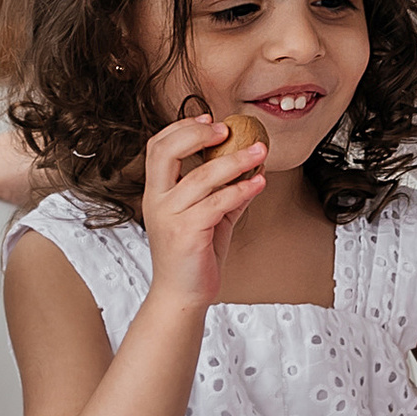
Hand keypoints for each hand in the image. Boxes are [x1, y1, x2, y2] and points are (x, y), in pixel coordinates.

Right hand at [140, 111, 268, 313]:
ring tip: (259, 152)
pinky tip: (258, 182)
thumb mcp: (209, 217)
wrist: (183, 295)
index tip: (210, 120)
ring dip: (235, 161)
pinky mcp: (186, 233)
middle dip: (196, 134)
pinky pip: (217, 203)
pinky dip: (241, 189)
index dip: (182, 128)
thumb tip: (252, 166)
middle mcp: (157, 201)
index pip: (158, 147)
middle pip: (165, 152)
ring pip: (201, 178)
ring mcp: (169, 217)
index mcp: (157, 193)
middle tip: (228, 129)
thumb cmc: (194, 256)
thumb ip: (224, 191)